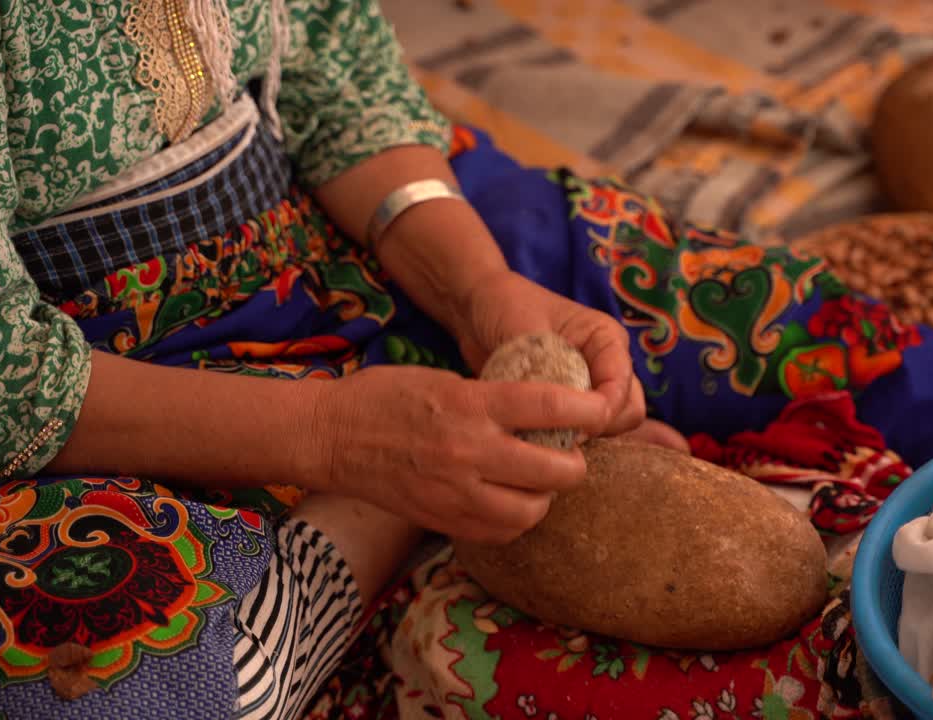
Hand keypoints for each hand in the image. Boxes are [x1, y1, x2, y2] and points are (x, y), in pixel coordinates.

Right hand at [312, 365, 609, 543]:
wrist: (330, 436)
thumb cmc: (386, 396)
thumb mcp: (446, 378)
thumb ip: (493, 400)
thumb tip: (544, 415)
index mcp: (472, 403)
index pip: (550, 406)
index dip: (589, 410)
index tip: (602, 411)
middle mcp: (469, 450)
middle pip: (554, 470)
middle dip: (575, 465)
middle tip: (572, 457)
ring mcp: (456, 492)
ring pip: (532, 509)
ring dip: (546, 497)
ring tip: (539, 482)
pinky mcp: (443, 520)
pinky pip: (501, 531)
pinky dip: (516, 519)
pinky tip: (510, 501)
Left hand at [459, 271, 645, 436]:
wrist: (478, 309)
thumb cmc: (505, 307)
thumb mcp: (525, 333)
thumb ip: (546, 369)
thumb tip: (556, 413)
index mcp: (606, 339)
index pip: (621, 387)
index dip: (601, 412)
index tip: (571, 425)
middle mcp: (605, 365)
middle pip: (627, 411)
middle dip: (598, 428)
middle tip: (558, 434)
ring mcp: (590, 386)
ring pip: (609, 427)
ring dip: (583, 438)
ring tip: (544, 436)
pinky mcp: (570, 406)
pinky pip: (583, 432)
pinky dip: (566, 441)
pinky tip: (537, 439)